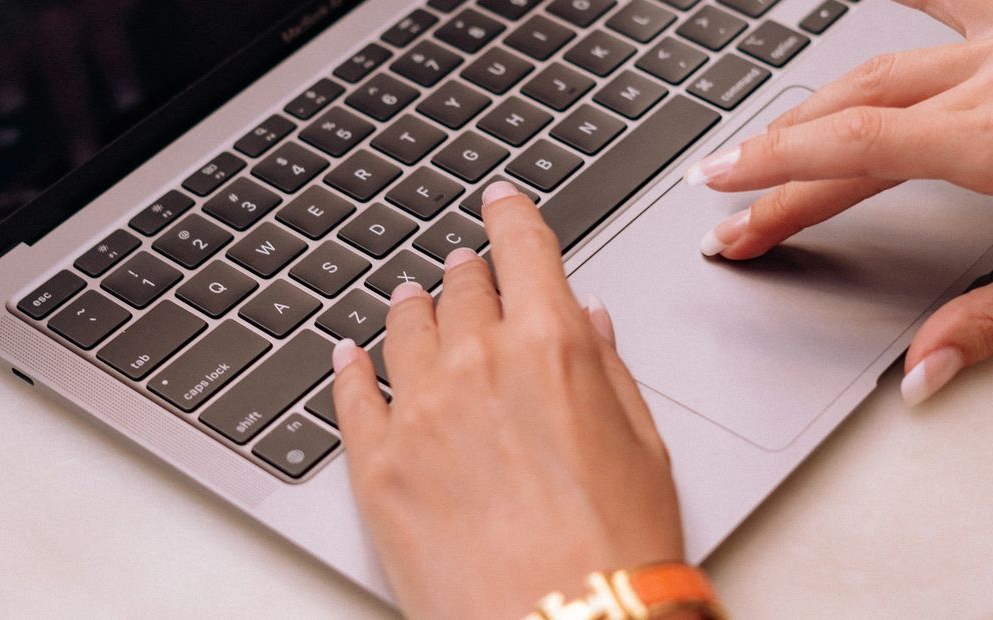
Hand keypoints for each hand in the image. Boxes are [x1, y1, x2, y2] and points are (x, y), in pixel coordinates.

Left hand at [332, 182, 683, 618]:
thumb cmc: (618, 552)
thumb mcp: (644, 446)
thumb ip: (608, 369)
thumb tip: (588, 322)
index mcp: (552, 346)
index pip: (523, 248)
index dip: (510, 214)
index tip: (500, 201)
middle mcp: (478, 363)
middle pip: (460, 286)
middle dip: (466, 271)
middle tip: (465, 267)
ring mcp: (419, 412)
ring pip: (401, 327)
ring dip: (411, 306)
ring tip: (410, 299)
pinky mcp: (375, 465)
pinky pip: (349, 392)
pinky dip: (349, 365)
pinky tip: (349, 353)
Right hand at [687, 0, 992, 404]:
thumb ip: (991, 321)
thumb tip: (922, 371)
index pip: (857, 150)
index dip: (776, 172)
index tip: (723, 194)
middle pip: (852, 114)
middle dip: (778, 162)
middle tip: (729, 206)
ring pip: (881, 64)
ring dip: (815, 109)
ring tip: (771, 147)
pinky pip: (947, 3)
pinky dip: (893, 9)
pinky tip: (859, 7)